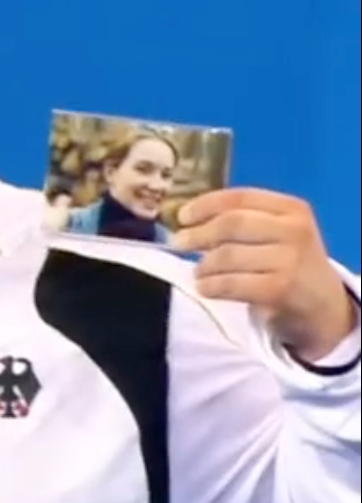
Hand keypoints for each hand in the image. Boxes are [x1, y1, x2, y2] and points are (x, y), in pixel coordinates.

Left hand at [173, 187, 355, 362]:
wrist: (323, 305)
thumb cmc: (289, 264)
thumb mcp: (278, 233)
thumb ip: (244, 221)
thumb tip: (189, 219)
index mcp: (292, 208)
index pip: (240, 197)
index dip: (206, 204)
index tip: (182, 216)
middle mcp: (294, 229)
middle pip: (233, 223)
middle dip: (200, 233)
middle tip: (179, 243)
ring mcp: (290, 259)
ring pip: (229, 255)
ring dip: (205, 264)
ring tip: (197, 271)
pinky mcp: (281, 289)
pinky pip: (234, 283)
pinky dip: (212, 285)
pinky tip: (205, 288)